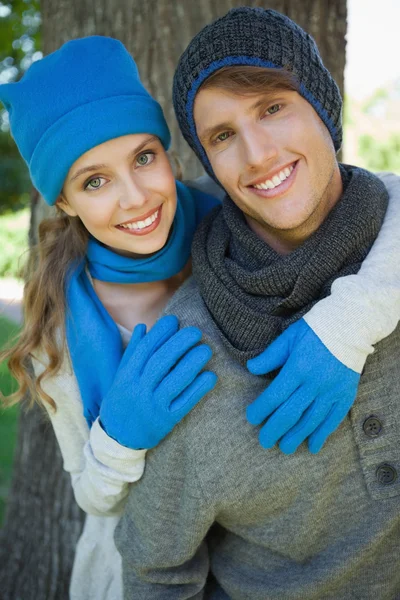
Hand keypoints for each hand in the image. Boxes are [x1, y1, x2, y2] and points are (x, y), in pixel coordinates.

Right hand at [100, 315, 216, 448]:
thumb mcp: (121, 377)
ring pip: (174, 381)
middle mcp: (139, 389)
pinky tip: (210, 376)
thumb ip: (132, 352)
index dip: (160, 333)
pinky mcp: (166, 420)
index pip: (144, 350)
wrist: (118, 439)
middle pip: (161, 362)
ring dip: (192, 363)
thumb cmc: (122, 401)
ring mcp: (153, 406)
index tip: (174, 320)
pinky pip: (185, 403)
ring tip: (205, 349)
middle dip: (179, 344)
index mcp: (127, 376)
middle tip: (195, 331)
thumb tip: (144, 327)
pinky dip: (198, 389)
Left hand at [246, 319, 360, 453]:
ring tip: (285, 448)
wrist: (350, 326)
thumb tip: (251, 368)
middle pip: (291, 413)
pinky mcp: (346, 395)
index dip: (261, 410)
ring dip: (297, 436)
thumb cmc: (315, 330)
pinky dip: (322, 434)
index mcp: (298, 367)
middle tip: (264, 441)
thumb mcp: (289, 337)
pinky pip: (333, 419)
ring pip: (311, 420)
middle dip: (275, 429)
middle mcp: (314, 383)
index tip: (251, 418)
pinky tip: (313, 446)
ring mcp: (331, 391)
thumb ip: (270, 356)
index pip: (275, 395)